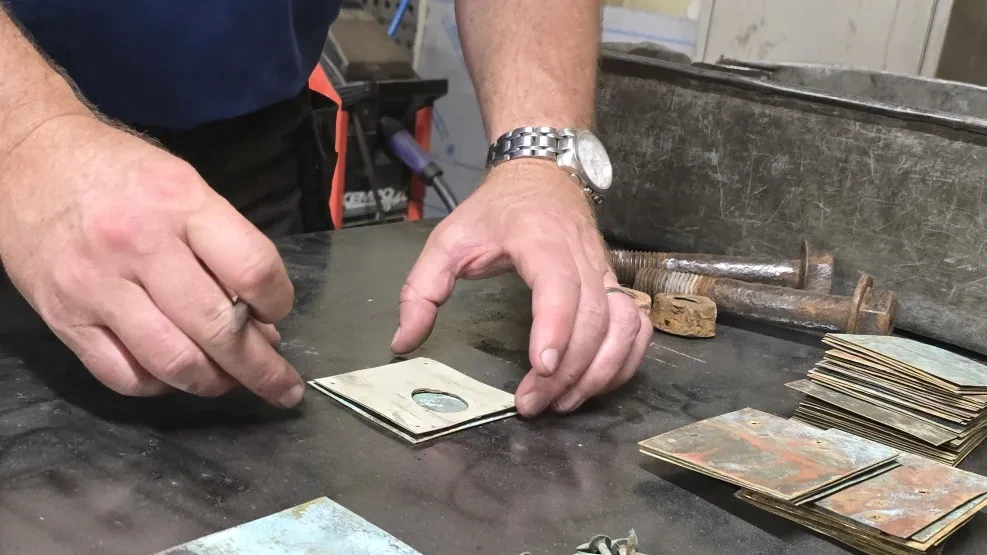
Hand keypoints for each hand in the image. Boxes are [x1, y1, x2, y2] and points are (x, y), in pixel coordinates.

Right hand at [0, 114, 303, 406]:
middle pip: (218, 329)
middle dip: (262, 369)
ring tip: (231, 381)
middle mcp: (140, 246)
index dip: (278, 302)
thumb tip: (259, 319)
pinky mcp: (63, 318)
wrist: (25, 158)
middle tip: (282, 387)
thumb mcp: (183, 185)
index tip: (277, 312)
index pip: (253, 269)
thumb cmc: (117, 171)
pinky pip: (123, 376)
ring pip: (174, 363)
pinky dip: (159, 386)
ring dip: (214, 383)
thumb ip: (222, 246)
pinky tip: (175, 376)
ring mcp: (97, 287)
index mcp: (180, 203)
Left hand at [391, 159, 651, 415]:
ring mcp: (604, 270)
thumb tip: (404, 341)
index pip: (559, 283)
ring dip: (601, 370)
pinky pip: (637, 326)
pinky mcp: (616, 284)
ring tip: (564, 402)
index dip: (556, 326)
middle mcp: (580, 254)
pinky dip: (627, 359)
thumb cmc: (496, 210)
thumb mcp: (447, 239)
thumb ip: (421, 289)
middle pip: (594, 316)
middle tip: (534, 403)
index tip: (542, 367)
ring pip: (624, 324)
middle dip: (569, 369)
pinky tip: (597, 383)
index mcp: (538, 237)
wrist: (542, 173)